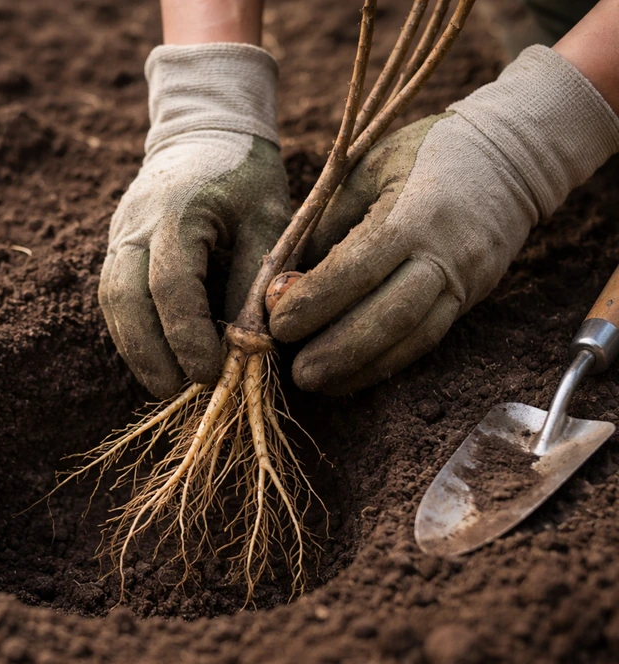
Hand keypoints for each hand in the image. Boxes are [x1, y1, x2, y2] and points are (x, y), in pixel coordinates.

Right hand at [100, 43, 291, 397]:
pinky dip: (130, 331)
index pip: (171, 285)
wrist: (202, 130)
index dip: (187, 335)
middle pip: (124, 299)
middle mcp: (136, 225)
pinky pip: (112, 296)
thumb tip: (251, 342)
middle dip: (149, 353)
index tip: (210, 371)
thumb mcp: (268, 217)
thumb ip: (259, 276)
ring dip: (135, 348)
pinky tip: (156, 355)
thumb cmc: (245, 174)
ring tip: (166, 382)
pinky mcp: (115, 246)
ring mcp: (119, 235)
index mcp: (177, 212)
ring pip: (111, 302)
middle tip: (180, 389)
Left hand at [270, 45, 618, 394]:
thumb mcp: (366, 170)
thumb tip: (283, 281)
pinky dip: (386, 362)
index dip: (314, 300)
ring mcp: (463, 281)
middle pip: (389, 316)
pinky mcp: (471, 299)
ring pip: (413, 339)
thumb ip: (325, 223)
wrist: (511, 154)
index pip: (358, 267)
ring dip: (362, 368)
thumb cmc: (423, 154)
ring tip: (319, 384)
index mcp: (412, 213)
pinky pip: (426, 340)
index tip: (276, 322)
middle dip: (337, 350)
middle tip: (296, 374)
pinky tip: (351, 375)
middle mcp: (443, 254)